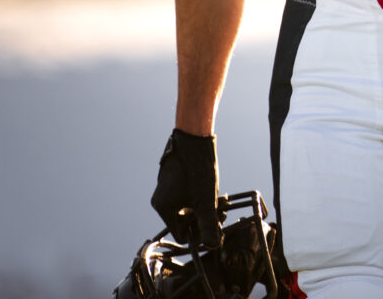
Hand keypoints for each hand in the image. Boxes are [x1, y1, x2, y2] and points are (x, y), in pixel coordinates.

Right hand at [150, 128, 221, 246]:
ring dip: (205, 207)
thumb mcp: (206, 201)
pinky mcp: (174, 180)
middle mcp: (161, 200)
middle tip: (221, 210)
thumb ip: (208, 224)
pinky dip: (200, 196)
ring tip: (221, 200)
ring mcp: (167, 189)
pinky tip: (214, 190)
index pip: (181, 234)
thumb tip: (212, 245)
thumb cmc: (198, 169)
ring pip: (188, 208)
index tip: (215, 224)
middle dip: (204, 218)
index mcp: (163, 208)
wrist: (195, 138)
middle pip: (185, 221)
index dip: (199, 233)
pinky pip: (187, 196)